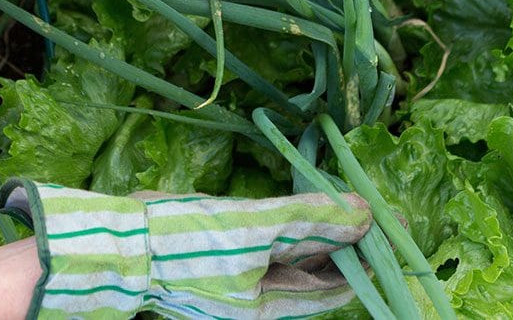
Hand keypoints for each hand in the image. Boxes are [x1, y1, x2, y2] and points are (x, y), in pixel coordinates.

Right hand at [0, 179, 372, 318]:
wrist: (114, 243)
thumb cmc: (180, 241)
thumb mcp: (251, 225)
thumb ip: (310, 218)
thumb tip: (364, 214)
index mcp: (268, 308)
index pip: (336, 288)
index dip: (370, 257)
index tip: (398, 228)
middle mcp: (257, 299)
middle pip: (318, 272)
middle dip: (351, 241)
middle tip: (380, 209)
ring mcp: (238, 278)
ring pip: (296, 256)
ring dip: (325, 232)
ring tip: (352, 203)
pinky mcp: (222, 256)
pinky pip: (271, 245)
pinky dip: (294, 227)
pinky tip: (306, 208)